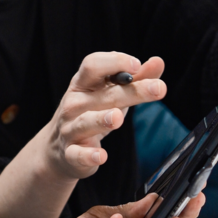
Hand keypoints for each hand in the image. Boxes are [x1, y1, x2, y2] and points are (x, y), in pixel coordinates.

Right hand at [43, 51, 166, 178]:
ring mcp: (70, 128)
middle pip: (103, 94)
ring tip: (117, 117)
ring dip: (101, 119)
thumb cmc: (90, 114)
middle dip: (131, 91)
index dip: (115, 62)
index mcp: (83, 84)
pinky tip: (101, 155)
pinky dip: (89, 155)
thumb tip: (158, 62)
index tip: (137, 64)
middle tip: (158, 88)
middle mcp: (75, 104)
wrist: (58, 149)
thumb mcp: (109, 93)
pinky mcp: (71, 153)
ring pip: (85, 123)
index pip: (93, 65)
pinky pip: (78, 154)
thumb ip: (134, 79)